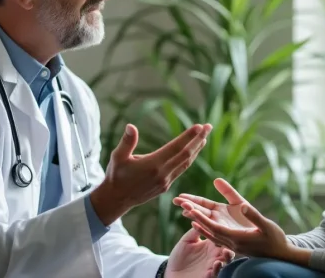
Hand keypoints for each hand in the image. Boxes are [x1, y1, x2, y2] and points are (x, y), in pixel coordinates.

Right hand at [91, 123, 211, 224]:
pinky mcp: (165, 186)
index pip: (176, 148)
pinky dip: (189, 160)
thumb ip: (127, 142)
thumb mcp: (117, 157)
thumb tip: (131, 126)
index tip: (199, 126)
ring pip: (186, 163)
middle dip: (198, 139)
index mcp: (153, 165)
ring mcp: (166, 181)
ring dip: (196, 150)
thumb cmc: (116, 175)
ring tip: (204, 137)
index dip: (189, 136)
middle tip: (208, 126)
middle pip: (186, 154)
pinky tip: (192, 153)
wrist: (116, 199)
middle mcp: (162, 174)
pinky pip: (181, 170)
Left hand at [165, 228, 234, 277]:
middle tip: (232, 240)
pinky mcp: (208, 276)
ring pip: (225, 262)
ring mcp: (212, 266)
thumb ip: (195, 231)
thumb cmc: (179, 256)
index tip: (227, 226)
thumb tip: (202, 217)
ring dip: (227, 257)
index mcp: (210, 245)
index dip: (224, 232)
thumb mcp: (186, 241)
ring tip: (226, 252)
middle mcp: (214, 255)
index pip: (220, 237)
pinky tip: (217, 264)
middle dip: (230, 244)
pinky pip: (215, 273)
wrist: (172, 273)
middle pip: (226, 249)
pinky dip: (217, 269)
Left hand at [175, 179, 307, 263]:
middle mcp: (232, 243)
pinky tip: (201, 225)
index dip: (201, 218)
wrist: (280, 255)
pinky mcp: (235, 245)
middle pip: (208, 230)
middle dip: (195, 217)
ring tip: (187, 214)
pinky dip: (206, 230)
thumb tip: (243, 206)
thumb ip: (254, 216)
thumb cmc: (275, 239)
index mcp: (237, 238)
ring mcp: (232, 245)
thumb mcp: (266, 225)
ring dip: (199, 223)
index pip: (214, 227)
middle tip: (182, 206)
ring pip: (210, 234)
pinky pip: (216, 238)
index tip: (190, 209)